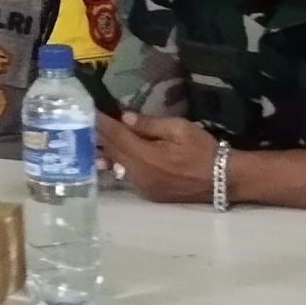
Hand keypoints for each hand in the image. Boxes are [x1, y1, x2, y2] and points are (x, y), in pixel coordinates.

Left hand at [96, 109, 220, 203]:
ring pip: (117, 166)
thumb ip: (150, 124)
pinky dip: (117, 164)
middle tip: (83, 121)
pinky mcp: (149, 194)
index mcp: (146, 157)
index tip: (88, 110)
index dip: (101, 122)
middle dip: (98, 136)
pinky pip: (126, 176)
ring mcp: (142, 187)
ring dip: (104, 152)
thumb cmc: (202, 150)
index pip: (116, 136)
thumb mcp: (179, 129)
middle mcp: (139, 174)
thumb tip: (124, 118)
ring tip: (89, 138)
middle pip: (112, 152)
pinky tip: (109, 156)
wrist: (222, 179)